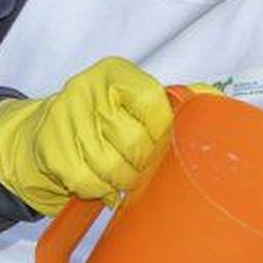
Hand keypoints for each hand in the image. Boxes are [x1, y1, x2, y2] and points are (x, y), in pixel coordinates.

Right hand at [0, 57, 171, 215]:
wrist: (44, 129)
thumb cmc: (106, 116)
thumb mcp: (138, 100)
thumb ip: (178, 100)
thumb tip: (217, 102)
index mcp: (116, 73)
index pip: (152, 102)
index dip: (164, 131)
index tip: (166, 144)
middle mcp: (86, 88)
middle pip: (133, 141)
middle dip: (145, 164)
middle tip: (147, 169)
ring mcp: (64, 117)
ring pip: (110, 166)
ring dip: (123, 181)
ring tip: (126, 178)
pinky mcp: (49, 146)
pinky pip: (85, 180)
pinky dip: (98, 189)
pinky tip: (101, 183)